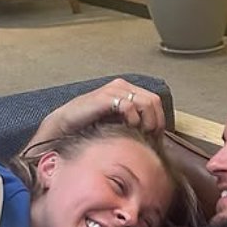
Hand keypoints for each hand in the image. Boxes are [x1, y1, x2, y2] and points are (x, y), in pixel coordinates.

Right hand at [28, 79, 164, 148]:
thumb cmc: (90, 126)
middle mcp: (122, 86)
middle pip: (154, 101)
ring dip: (148, 121)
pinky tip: (129, 128)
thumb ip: (135, 123)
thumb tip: (155, 137)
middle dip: (156, 122)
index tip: (156, 139)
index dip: (159, 121)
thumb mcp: (118, 123)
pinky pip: (129, 106)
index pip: (154, 102)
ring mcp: (114, 90)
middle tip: (151, 139)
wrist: (67, 124)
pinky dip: (133, 119)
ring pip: (146, 102)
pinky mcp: (106, 97)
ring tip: (142, 134)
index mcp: (127, 91)